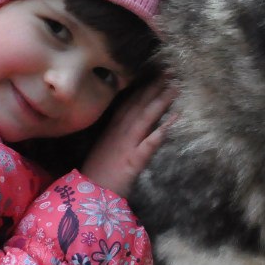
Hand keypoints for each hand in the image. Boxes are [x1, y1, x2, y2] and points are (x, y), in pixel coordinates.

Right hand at [80, 79, 175, 197]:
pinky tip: (175, 118)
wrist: (89, 194)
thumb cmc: (98, 172)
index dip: (143, 86)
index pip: (130, 101)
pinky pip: (150, 143)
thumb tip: (130, 122)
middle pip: (140, 104)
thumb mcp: (106, 146)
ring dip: (161, 101)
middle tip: (170, 70)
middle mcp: (120, 131)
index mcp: (113, 127)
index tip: (155, 71)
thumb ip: (117, 132)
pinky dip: (162, 130)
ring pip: (146, 118)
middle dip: (155, 86)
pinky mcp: (133, 161)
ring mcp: (127, 145)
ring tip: (175, 87)